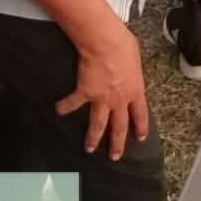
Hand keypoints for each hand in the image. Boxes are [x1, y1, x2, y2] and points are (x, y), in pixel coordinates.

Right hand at [57, 17, 148, 157]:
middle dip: (117, 143)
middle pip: (119, 127)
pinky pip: (73, 103)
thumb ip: (133, 72)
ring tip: (90, 149)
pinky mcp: (85, 93)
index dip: (141, 127)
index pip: (141, 114)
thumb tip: (130, 72)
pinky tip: (59, 110)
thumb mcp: (136, 60)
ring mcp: (102, 99)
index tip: (140, 138)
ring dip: (93, 138)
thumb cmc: (123, 46)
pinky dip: (65, 107)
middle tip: (115, 156)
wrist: (105, 43)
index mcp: (135, 91)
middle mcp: (119, 100)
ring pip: (98, 124)